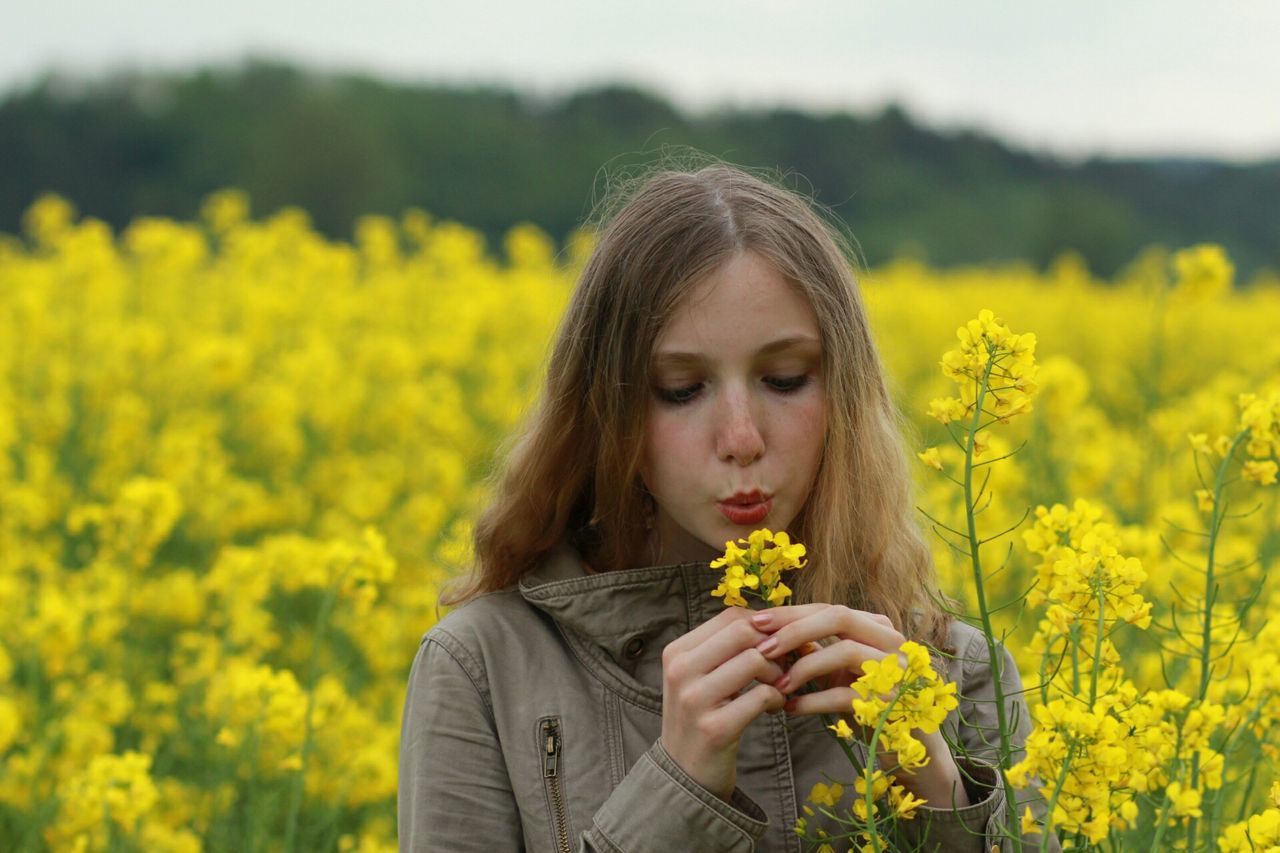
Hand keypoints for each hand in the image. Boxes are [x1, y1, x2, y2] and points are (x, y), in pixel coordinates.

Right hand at [659, 607, 787, 800]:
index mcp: (677, 651)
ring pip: (755, 660)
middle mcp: (680, 670)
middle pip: (743, 632)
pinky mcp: (714, 728)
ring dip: (778, 673)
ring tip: (779, 687)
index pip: (730, 616)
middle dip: (775, 645)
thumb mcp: (700, 676)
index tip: (780, 643)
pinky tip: (774, 708)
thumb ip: (726, 648)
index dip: (765, 625)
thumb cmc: (700, 717)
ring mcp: (694, 699)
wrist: (683, 774)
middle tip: (787, 663)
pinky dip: (776, 699)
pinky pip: (761, 696)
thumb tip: (773, 621)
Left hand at [751, 604, 968, 806]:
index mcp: (876, 627)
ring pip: (844, 651)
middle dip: (794, 631)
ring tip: (776, 687)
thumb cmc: (868, 704)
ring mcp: (897, 670)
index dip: (790, 614)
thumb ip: (815, 650)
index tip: (755, 623)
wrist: (909, 748)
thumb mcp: (839, 671)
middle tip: (761, 649)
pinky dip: (814, 701)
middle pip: (838, 617)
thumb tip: (769, 636)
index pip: (829, 608)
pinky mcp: (894, 702)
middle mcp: (891, 641)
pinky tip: (791, 709)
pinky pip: (847, 694)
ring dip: (803, 668)